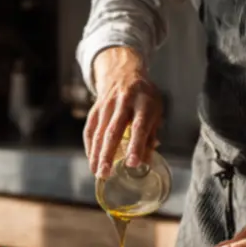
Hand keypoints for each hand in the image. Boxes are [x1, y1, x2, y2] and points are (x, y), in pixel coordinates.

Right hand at [84, 47, 163, 177]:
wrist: (123, 72)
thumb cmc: (144, 98)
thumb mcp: (155, 111)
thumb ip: (150, 135)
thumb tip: (146, 162)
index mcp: (144, 103)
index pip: (139, 127)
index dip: (136, 146)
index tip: (133, 163)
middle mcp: (123, 102)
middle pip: (113, 131)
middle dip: (108, 154)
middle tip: (106, 174)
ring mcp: (106, 104)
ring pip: (99, 132)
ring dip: (96, 154)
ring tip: (97, 173)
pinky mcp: (95, 108)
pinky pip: (90, 130)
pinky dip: (90, 147)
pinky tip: (92, 161)